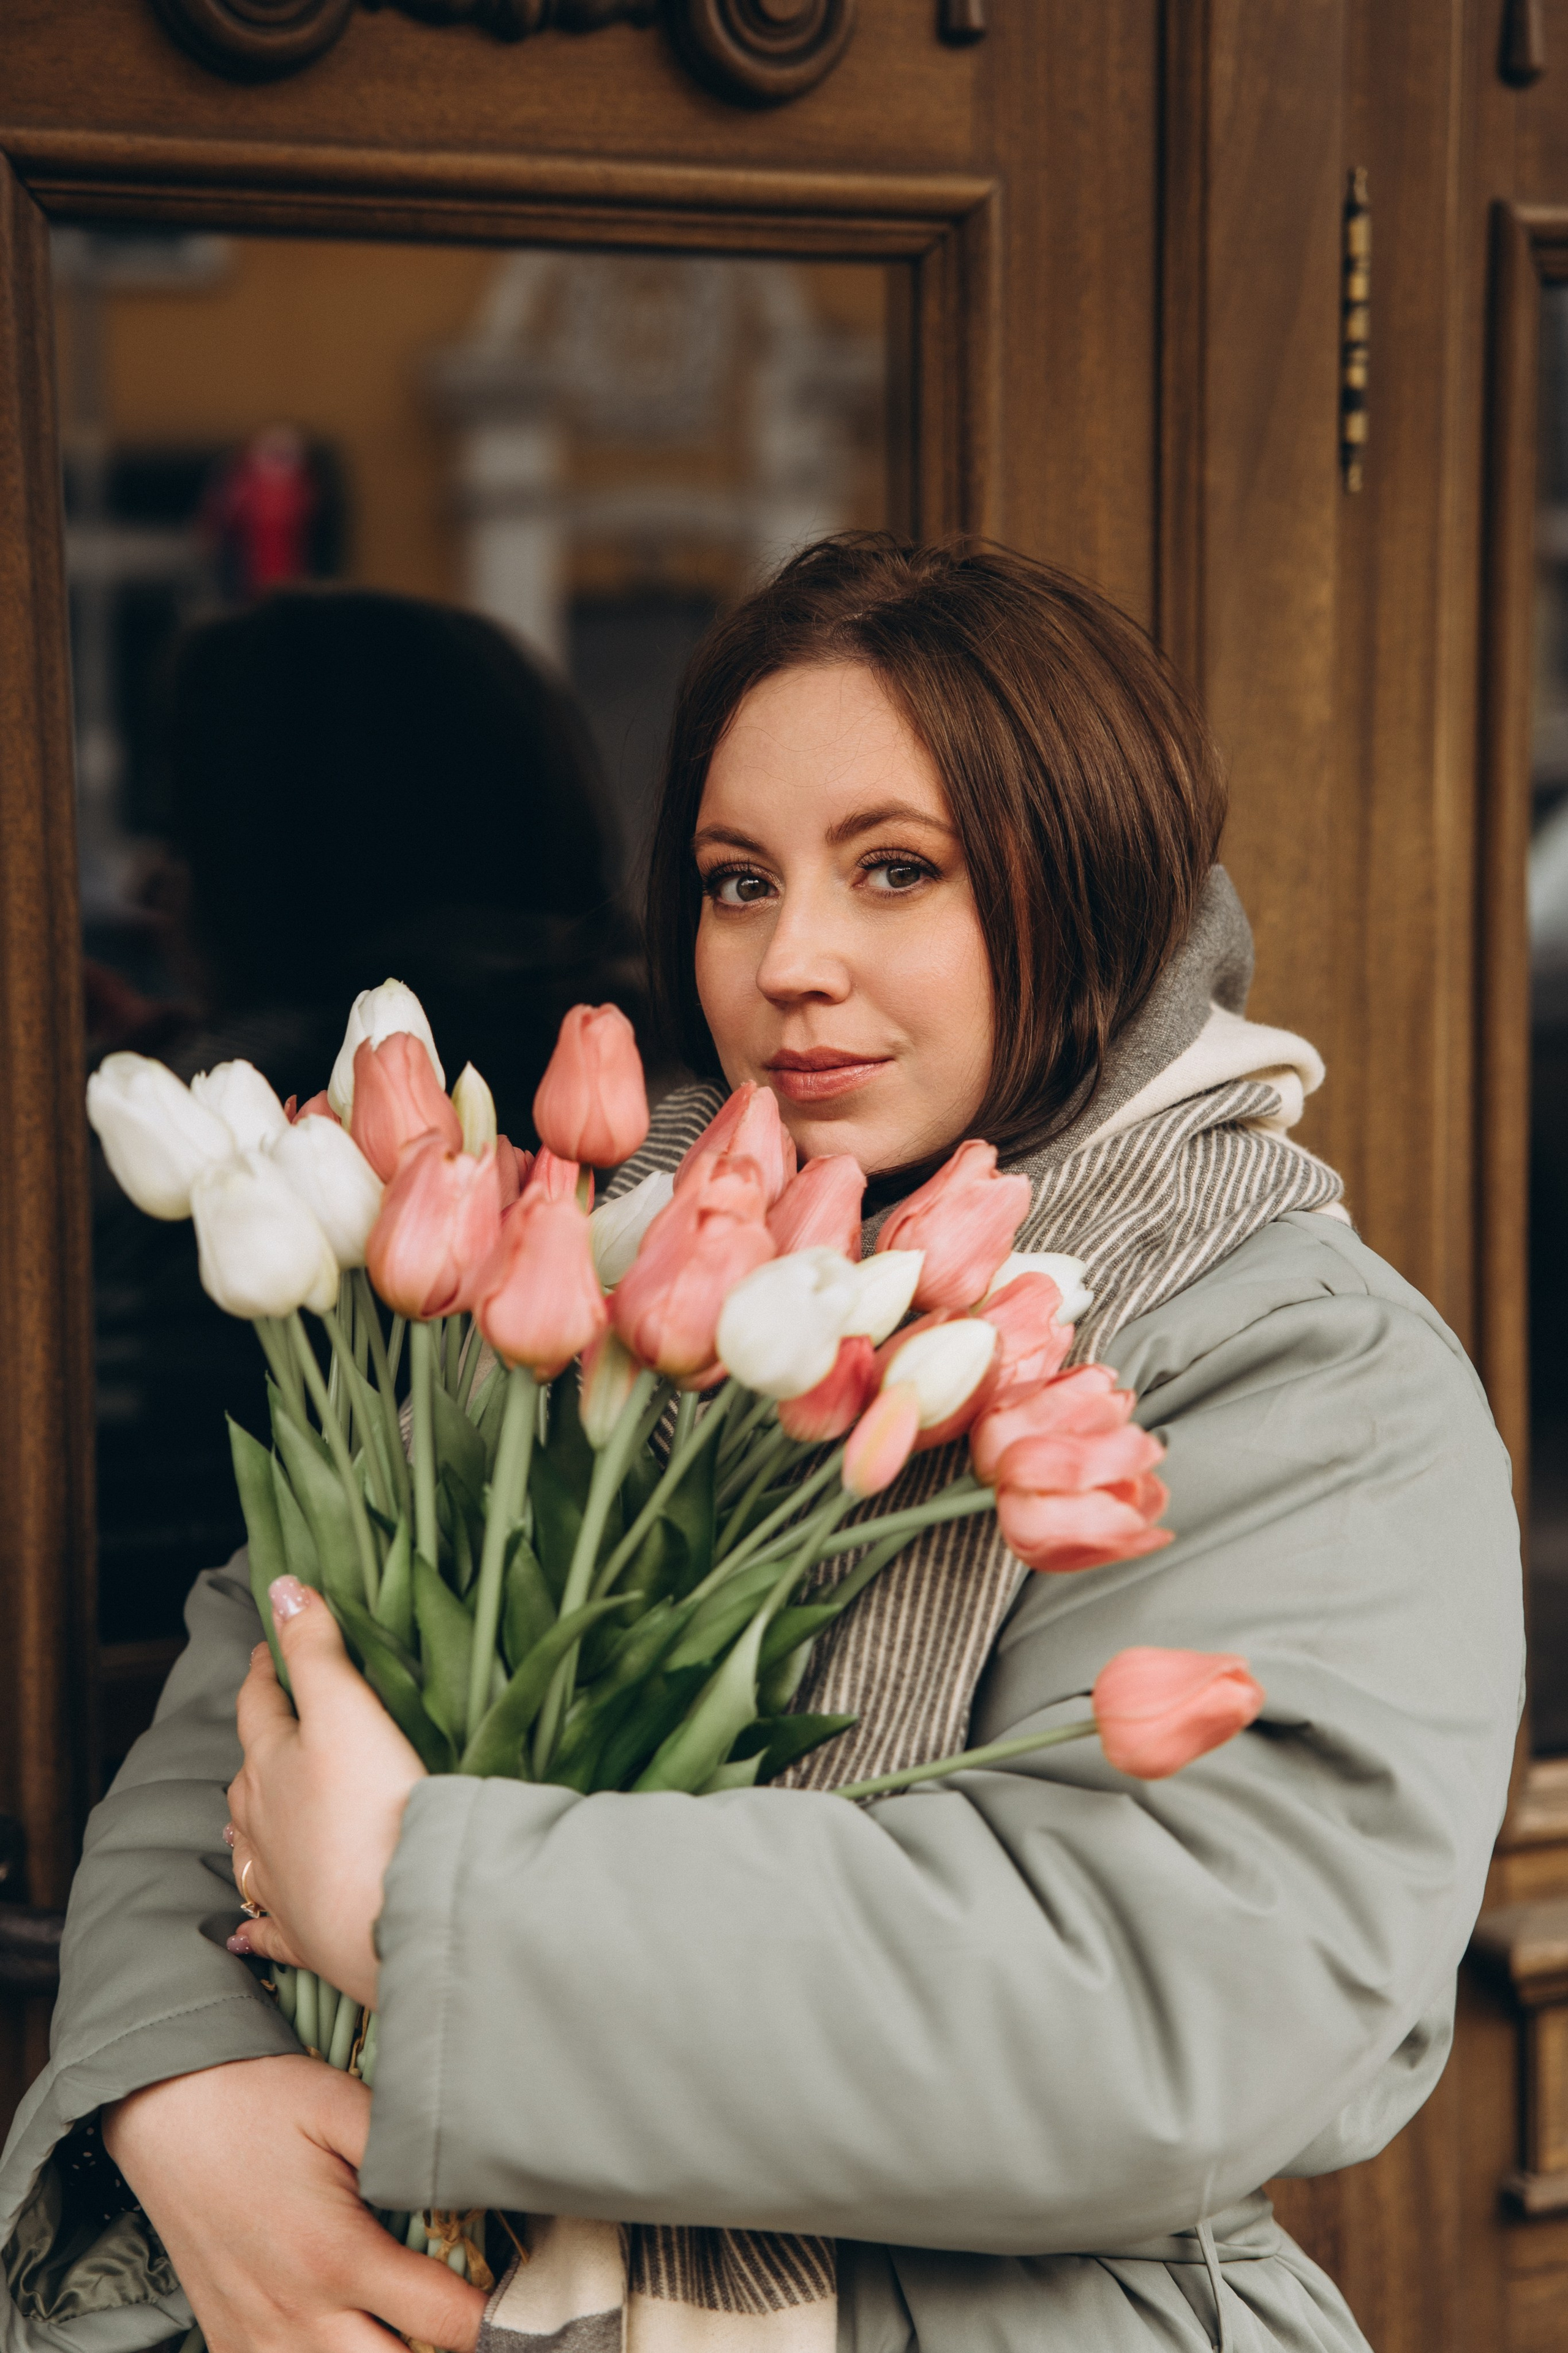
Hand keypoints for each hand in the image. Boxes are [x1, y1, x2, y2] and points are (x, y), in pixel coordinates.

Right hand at [103, 2057, 485, 2352]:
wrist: (162, 2109)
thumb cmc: (257, 2098)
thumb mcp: (341, 2103)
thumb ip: (410, 2150)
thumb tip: (473, 2187)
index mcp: (334, 2255)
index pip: (445, 2322)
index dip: (495, 2319)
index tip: (524, 2301)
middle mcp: (295, 2315)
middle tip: (481, 2326)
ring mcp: (256, 2339)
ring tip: (421, 2331)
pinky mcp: (229, 2344)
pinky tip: (362, 2338)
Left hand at [227, 1577, 425, 2007]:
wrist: (392, 1914)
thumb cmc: (372, 1806)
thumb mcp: (346, 1709)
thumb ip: (315, 1649)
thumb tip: (280, 1589)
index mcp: (270, 1764)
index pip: (260, 1704)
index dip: (269, 1671)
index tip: (274, 1650)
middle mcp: (261, 1823)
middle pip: (250, 1774)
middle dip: (261, 1745)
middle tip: (278, 1724)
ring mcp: (278, 1882)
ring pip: (251, 1846)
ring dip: (252, 1826)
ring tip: (255, 1812)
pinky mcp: (303, 1934)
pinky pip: (267, 1926)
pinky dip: (254, 1922)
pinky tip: (244, 1930)